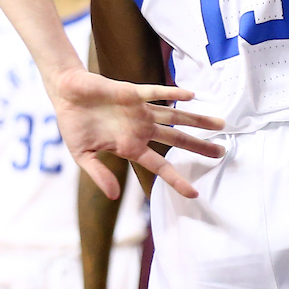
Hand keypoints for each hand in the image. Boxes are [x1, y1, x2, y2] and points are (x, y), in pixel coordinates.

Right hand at [48, 67, 225, 198]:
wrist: (65, 94)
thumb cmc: (73, 124)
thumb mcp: (82, 155)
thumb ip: (99, 174)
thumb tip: (114, 196)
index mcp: (130, 147)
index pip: (160, 166)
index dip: (176, 179)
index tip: (194, 192)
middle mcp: (141, 129)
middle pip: (177, 139)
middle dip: (199, 147)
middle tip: (222, 154)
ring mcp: (140, 111)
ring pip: (175, 116)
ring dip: (197, 120)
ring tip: (220, 123)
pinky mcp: (132, 93)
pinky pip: (156, 93)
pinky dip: (172, 93)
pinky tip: (192, 96)